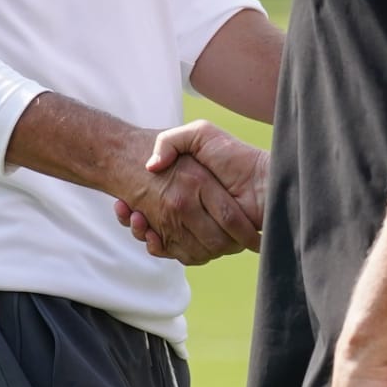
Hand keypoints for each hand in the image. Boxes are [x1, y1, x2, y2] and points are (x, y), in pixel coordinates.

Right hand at [114, 121, 268, 262]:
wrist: (263, 179)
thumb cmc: (233, 155)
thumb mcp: (200, 135)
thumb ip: (173, 141)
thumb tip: (152, 165)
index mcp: (187, 186)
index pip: (151, 201)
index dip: (134, 206)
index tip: (123, 203)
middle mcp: (188, 208)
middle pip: (152, 222)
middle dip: (137, 221)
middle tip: (127, 211)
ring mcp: (194, 225)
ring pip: (160, 238)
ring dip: (143, 232)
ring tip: (134, 217)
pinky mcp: (202, 242)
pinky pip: (177, 252)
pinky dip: (160, 247)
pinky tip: (150, 234)